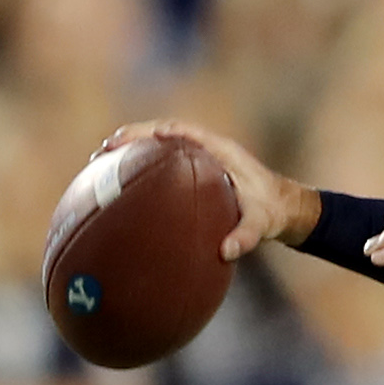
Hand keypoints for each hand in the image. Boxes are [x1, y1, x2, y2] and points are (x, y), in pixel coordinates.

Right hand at [100, 120, 318, 260]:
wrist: (283, 208)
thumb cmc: (272, 212)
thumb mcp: (262, 225)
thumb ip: (247, 236)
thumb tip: (227, 252)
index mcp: (220, 150)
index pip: (183, 132)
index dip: (155, 132)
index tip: (132, 139)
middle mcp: (205, 149)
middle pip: (161, 133)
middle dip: (131, 138)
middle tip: (103, 151)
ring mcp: (197, 157)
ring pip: (158, 145)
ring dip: (130, 149)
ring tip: (99, 162)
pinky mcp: (192, 170)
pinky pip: (161, 161)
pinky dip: (139, 166)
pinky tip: (118, 183)